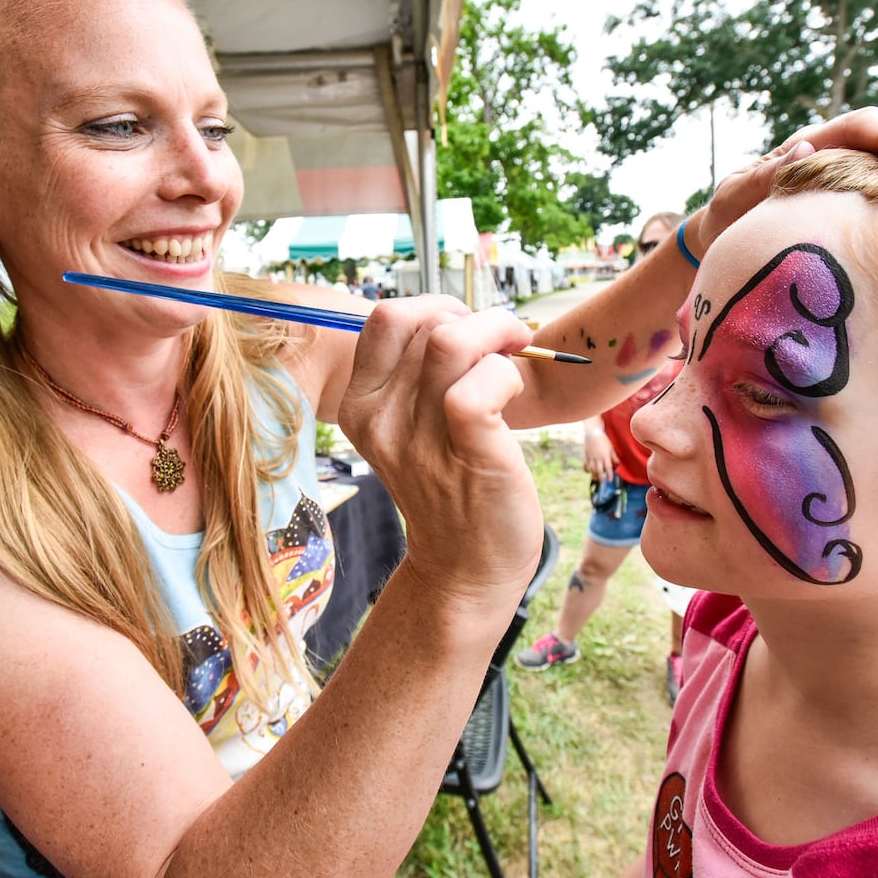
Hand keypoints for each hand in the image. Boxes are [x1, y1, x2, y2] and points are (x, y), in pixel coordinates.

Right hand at [338, 296, 543, 608]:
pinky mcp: (467, 452)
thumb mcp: (412, 429)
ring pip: (450, 340)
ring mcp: (419, 438)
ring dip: (496, 334)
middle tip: (501, 346)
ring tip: (516, 356)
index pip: (385, 318)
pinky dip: (508, 373)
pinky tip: (516, 396)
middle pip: (419, 319)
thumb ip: (418, 376)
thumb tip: (458, 316)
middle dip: (472, 317)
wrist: (464, 570)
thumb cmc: (451, 489)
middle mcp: (379, 419)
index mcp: (361, 406)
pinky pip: (482, 381)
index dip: (435, 307)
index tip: (466, 332)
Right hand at [583, 430, 617, 482]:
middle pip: (599, 471)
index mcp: (605, 456)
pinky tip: (588, 472)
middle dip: (601, 477)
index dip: (609, 475)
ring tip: (596, 479)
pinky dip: (586, 469)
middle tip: (603, 482)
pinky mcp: (586, 456)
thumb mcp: (611, 448)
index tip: (610, 480)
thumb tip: (618, 464)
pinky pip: (585, 465)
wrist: (593, 434)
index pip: (608, 468)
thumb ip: (614, 457)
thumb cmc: (604, 440)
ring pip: (592, 469)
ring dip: (594, 475)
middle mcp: (598, 458)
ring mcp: (591, 458)